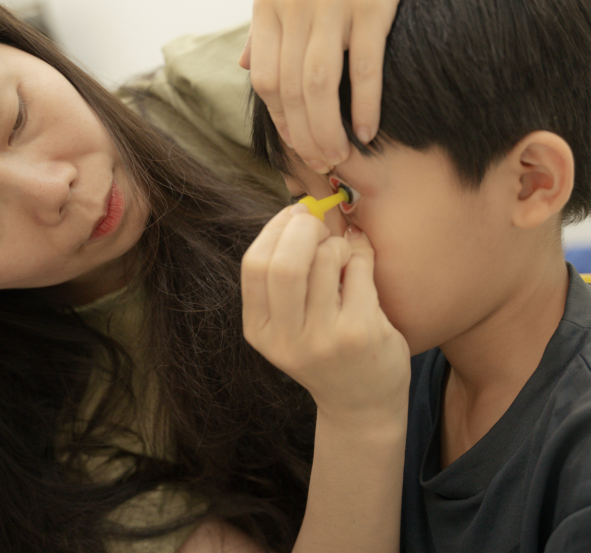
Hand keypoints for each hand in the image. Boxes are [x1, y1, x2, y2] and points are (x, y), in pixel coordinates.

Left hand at [241, 0, 429, 172]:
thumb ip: (265, 28)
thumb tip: (247, 67)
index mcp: (268, 5)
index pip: (265, 81)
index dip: (280, 122)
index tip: (297, 147)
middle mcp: (294, 5)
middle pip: (291, 91)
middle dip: (304, 136)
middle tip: (322, 162)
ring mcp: (332, 3)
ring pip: (321, 86)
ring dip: (328, 131)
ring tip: (340, 154)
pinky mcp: (373, 2)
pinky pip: (364, 67)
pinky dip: (366, 106)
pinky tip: (369, 131)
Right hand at [241, 205, 409, 425]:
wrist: (362, 404)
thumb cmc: (325, 349)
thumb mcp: (288, 322)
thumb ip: (284, 276)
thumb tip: (300, 211)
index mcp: (259, 330)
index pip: (254, 265)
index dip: (275, 229)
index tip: (294, 214)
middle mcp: (285, 338)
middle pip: (283, 263)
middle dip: (303, 228)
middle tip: (319, 223)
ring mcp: (322, 339)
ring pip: (323, 260)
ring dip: (336, 243)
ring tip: (343, 254)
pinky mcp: (359, 334)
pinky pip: (358, 269)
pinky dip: (361, 256)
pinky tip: (362, 266)